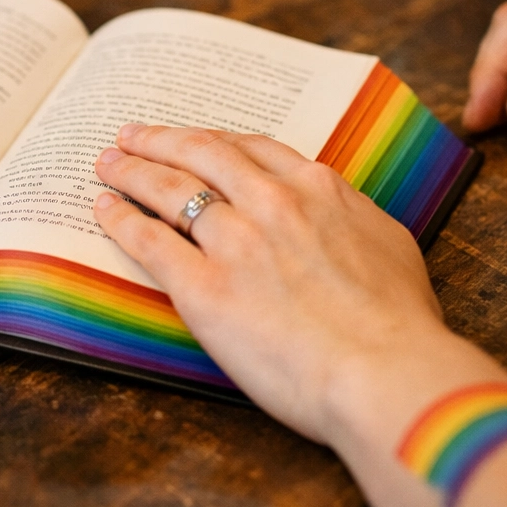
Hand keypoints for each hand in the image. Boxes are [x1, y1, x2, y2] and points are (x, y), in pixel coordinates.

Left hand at [92, 124, 441, 443]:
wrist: (388, 371)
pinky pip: (150, 242)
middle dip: (159, 140)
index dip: (212, 139)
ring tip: (107, 164)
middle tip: (130, 135)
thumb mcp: (389, 245)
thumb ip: (350, 219)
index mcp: (318, 189)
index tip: (192, 138)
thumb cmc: (402, 324)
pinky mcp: (204, 288)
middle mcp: (272, 203)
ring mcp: (236, 242)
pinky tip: (104, 211)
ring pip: (169, 189)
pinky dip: (121, 220)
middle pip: (201, 154)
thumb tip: (334, 214)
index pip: (251, 149)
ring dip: (131, 170)